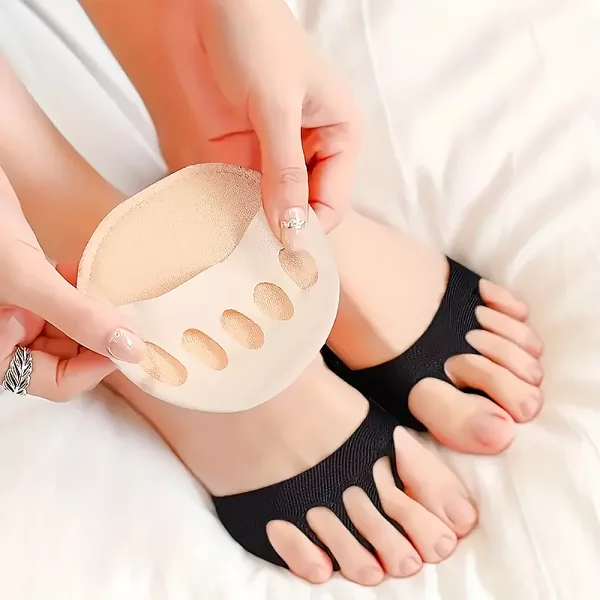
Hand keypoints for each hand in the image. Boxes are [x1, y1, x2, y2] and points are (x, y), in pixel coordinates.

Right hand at [0, 168, 145, 400]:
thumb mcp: (25, 278)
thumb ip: (77, 315)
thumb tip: (130, 349)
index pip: (58, 382)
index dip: (97, 365)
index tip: (131, 341)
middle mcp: (6, 337)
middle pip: (69, 356)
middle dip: (99, 336)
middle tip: (129, 315)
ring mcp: (16, 311)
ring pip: (71, 327)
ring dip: (94, 310)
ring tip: (109, 290)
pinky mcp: (26, 285)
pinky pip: (63, 299)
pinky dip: (81, 288)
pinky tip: (87, 270)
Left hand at [197, 0, 360, 246]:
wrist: (199, 6)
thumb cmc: (254, 36)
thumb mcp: (277, 103)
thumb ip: (285, 168)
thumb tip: (292, 229)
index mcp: (338, 136)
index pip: (331, 203)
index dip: (308, 229)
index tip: (282, 251)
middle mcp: (309, 153)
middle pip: (302, 212)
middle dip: (282, 232)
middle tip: (258, 255)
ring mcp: (273, 158)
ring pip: (271, 209)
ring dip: (254, 226)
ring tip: (238, 245)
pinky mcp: (239, 157)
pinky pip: (240, 195)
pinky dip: (231, 210)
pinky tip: (221, 223)